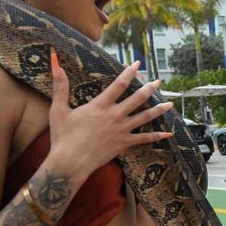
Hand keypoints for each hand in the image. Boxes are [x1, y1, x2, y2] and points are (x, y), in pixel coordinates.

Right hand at [46, 55, 173, 181]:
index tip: (138, 64)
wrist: (70, 161)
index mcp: (100, 105)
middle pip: (138, 98)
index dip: (130, 72)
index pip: (119, 84)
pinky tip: (168, 134)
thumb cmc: (63, 136)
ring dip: (159, 109)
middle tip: (159, 81)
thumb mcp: (59, 109)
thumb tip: (55, 63)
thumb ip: (60, 86)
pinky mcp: (125, 144)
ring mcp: (122, 130)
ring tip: (170, 103)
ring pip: (145, 116)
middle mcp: (114, 115)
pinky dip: (157, 136)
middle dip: (150, 88)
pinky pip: (144, 139)